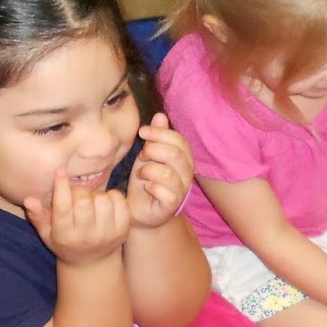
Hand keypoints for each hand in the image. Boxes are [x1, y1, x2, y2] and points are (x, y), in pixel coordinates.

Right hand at [24, 169, 131, 266]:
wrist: (91, 263)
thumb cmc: (64, 242)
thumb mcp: (46, 233)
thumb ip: (37, 215)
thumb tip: (28, 199)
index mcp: (65, 236)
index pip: (63, 209)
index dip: (61, 187)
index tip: (60, 171)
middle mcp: (87, 236)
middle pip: (83, 202)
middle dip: (78, 191)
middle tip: (76, 194)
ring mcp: (107, 234)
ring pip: (102, 199)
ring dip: (95, 194)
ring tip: (90, 201)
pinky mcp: (123, 230)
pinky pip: (120, 201)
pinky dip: (112, 196)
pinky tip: (105, 202)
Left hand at [126, 114, 194, 228]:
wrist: (139, 210)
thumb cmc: (146, 180)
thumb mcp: (148, 155)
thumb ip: (156, 137)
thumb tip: (160, 115)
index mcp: (183, 158)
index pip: (179, 140)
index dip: (161, 133)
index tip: (142, 132)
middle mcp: (187, 174)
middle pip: (175, 154)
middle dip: (153, 151)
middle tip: (142, 156)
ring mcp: (181, 191)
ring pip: (168, 173)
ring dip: (149, 170)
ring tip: (141, 174)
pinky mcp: (172, 206)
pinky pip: (166, 193)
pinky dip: (152, 187)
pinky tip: (147, 187)